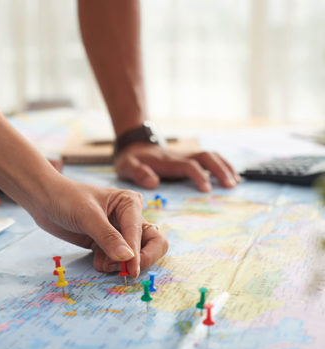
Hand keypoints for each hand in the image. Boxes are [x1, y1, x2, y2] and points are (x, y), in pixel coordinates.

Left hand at [32, 180, 167, 278]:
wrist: (44, 200)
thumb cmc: (66, 199)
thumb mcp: (87, 216)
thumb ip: (108, 237)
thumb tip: (128, 258)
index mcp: (130, 204)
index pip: (142, 232)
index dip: (138, 252)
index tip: (131, 270)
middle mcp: (130, 218)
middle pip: (153, 243)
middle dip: (141, 259)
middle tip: (126, 271)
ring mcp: (120, 232)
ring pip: (136, 255)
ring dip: (121, 264)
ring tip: (101, 261)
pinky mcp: (108, 243)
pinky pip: (119, 260)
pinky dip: (110, 264)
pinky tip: (96, 258)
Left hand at [115, 143, 239, 191]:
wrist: (134, 144)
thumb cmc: (131, 159)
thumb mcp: (126, 166)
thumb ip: (138, 173)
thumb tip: (154, 183)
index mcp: (168, 161)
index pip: (188, 165)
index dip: (199, 175)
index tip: (207, 190)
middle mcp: (180, 156)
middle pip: (206, 157)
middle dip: (220, 170)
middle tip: (231, 186)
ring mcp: (186, 155)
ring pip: (210, 156)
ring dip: (224, 166)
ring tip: (236, 182)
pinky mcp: (188, 157)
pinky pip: (208, 158)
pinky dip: (221, 164)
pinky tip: (230, 175)